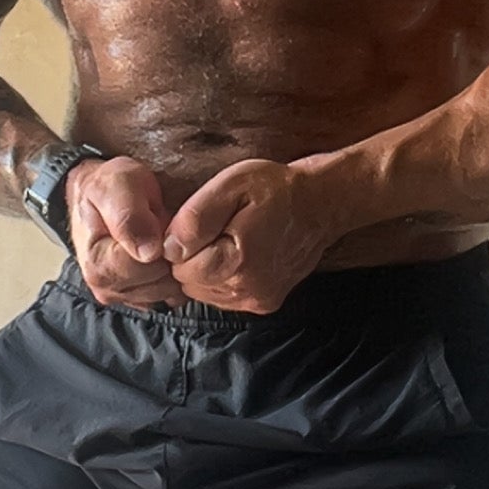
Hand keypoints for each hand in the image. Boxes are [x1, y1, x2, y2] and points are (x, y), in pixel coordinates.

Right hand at [65, 156, 184, 307]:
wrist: (99, 192)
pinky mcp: (138, 299)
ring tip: (159, 237)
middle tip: (159, 225)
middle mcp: (106, 288)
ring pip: (169, 290)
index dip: (163, 241)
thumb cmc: (109, 185)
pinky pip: (171, 294)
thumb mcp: (117, 184)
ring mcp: (122, 296)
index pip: (149, 266)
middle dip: (169, 253)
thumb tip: (149, 253)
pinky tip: (161, 251)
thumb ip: (129, 216)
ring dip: (171, 263)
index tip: (156, 217)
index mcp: (98, 265)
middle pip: (162, 282)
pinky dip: (172, 274)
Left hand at [162, 159, 331, 313]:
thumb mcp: (232, 185)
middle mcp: (247, 289)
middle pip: (189, 283)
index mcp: (237, 261)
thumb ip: (195, 218)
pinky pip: (224, 297)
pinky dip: (223, 278)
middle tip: (216, 230)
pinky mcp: (264, 303)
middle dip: (193, 258)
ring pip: (205, 293)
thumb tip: (168, 248)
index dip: (182, 243)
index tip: (202, 223)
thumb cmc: (276, 189)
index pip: (179, 266)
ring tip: (228, 241)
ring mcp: (257, 300)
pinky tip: (239, 255)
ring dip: (207, 270)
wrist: (320, 204)